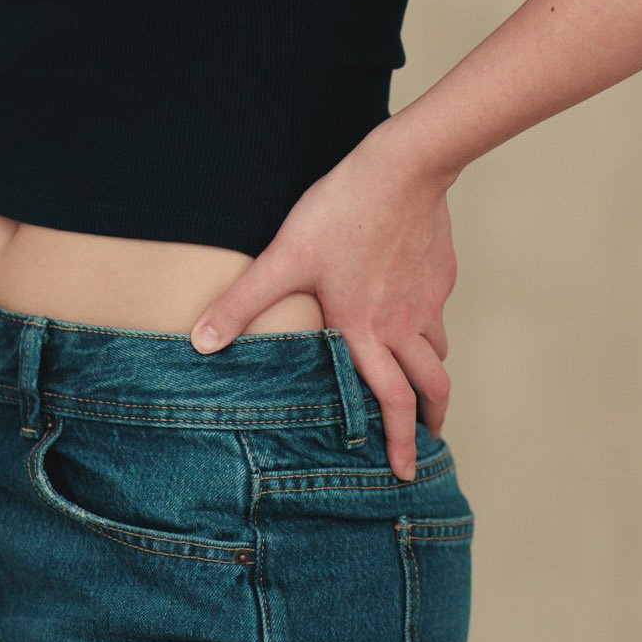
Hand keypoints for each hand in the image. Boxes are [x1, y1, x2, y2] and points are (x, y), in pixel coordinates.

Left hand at [187, 120, 458, 480]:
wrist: (402, 168)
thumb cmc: (342, 210)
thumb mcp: (284, 256)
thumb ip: (243, 302)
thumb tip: (201, 342)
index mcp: (365, 330)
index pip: (391, 402)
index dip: (400, 441)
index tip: (405, 472)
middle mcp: (402, 324)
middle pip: (430, 387)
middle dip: (430, 422)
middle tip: (428, 444)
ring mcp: (426, 300)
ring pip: (437, 352)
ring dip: (432, 377)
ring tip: (425, 388)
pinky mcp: (440, 274)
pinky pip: (439, 312)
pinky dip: (432, 328)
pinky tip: (417, 315)